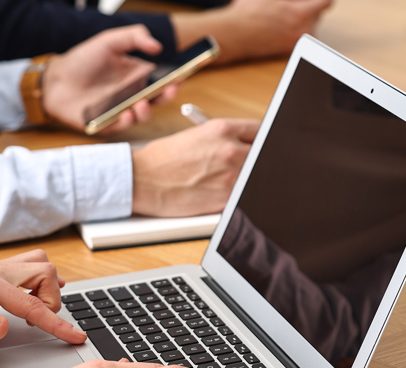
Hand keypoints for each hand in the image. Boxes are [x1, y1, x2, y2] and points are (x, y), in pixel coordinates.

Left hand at [0, 250, 86, 343]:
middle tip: (37, 321)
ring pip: (40, 263)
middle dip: (51, 299)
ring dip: (46, 285)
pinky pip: (29, 264)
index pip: (32, 305)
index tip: (75, 336)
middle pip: (45, 272)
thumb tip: (3, 328)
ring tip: (35, 308)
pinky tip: (30, 294)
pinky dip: (38, 279)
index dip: (57, 324)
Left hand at [42, 25, 178, 133]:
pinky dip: (125, 122)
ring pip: (141, 116)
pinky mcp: (107, 124)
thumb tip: (158, 46)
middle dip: (166, 97)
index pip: (161, 82)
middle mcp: (133, 96)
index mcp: (137, 78)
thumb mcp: (109, 41)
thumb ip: (134, 37)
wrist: (55, 79)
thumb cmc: (82, 61)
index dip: (172, 81)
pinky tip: (125, 113)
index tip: (178, 78)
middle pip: (157, 101)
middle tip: (168, 90)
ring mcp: (121, 111)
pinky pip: (121, 127)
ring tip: (141, 103)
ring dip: (145, 112)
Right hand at [131, 118, 259, 216]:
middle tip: (253, 163)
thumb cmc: (163, 158)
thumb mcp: (198, 136)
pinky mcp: (227, 199)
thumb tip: (249, 144)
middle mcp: (231, 150)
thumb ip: (226, 138)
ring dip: (250, 176)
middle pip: (265, 152)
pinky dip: (241, 193)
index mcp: (222, 129)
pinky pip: (245, 193)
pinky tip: (227, 192)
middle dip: (260, 157)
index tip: (263, 143)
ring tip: (232, 178)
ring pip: (257, 174)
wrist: (141, 181)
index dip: (263, 138)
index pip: (261, 129)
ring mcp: (232, 176)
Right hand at [172, 0, 332, 63]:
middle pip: (317, 15)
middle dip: (308, 8)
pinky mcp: (289, 50)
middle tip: (291, 6)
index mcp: (301, 13)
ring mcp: (297, 41)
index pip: (325, 3)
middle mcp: (303, 30)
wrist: (236, 34)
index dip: (321, 0)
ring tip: (285, 16)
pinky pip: (300, 37)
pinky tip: (281, 25)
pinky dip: (295, 30)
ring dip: (303, 20)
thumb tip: (297, 2)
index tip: (318, 0)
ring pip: (310, 27)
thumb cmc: (249, 11)